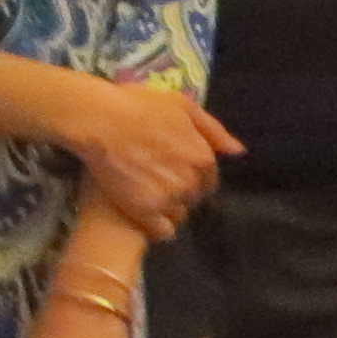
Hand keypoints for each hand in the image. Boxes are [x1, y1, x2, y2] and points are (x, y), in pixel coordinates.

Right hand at [64, 82, 240, 241]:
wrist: (99, 121)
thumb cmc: (138, 105)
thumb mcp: (182, 106)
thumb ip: (212, 130)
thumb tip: (238, 151)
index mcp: (203, 157)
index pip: (208, 180)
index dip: (192, 176)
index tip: (173, 169)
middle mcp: (191, 181)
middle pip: (194, 198)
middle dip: (181, 191)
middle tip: (156, 179)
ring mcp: (169, 198)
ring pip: (178, 215)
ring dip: (168, 209)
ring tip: (146, 194)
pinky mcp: (145, 211)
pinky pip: (162, 232)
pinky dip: (156, 227)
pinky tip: (143, 214)